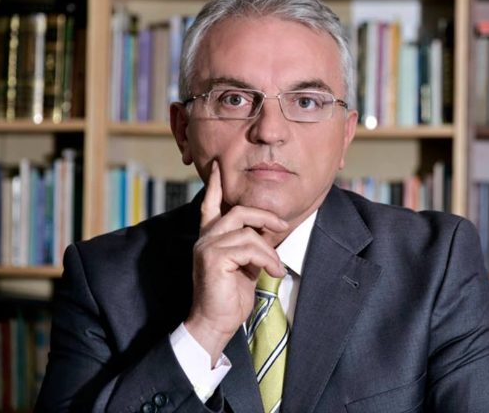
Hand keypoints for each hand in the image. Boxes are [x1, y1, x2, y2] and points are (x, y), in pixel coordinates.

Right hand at [184, 161, 287, 364]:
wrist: (216, 323)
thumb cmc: (230, 297)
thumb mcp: (245, 266)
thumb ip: (250, 246)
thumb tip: (267, 232)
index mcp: (210, 238)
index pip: (209, 205)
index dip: (214, 185)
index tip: (218, 166)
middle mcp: (205, 238)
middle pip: (237, 211)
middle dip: (264, 216)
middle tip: (283, 226)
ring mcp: (207, 246)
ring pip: (247, 232)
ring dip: (269, 249)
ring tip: (276, 266)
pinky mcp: (213, 257)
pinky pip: (248, 247)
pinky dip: (266, 258)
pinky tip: (272, 272)